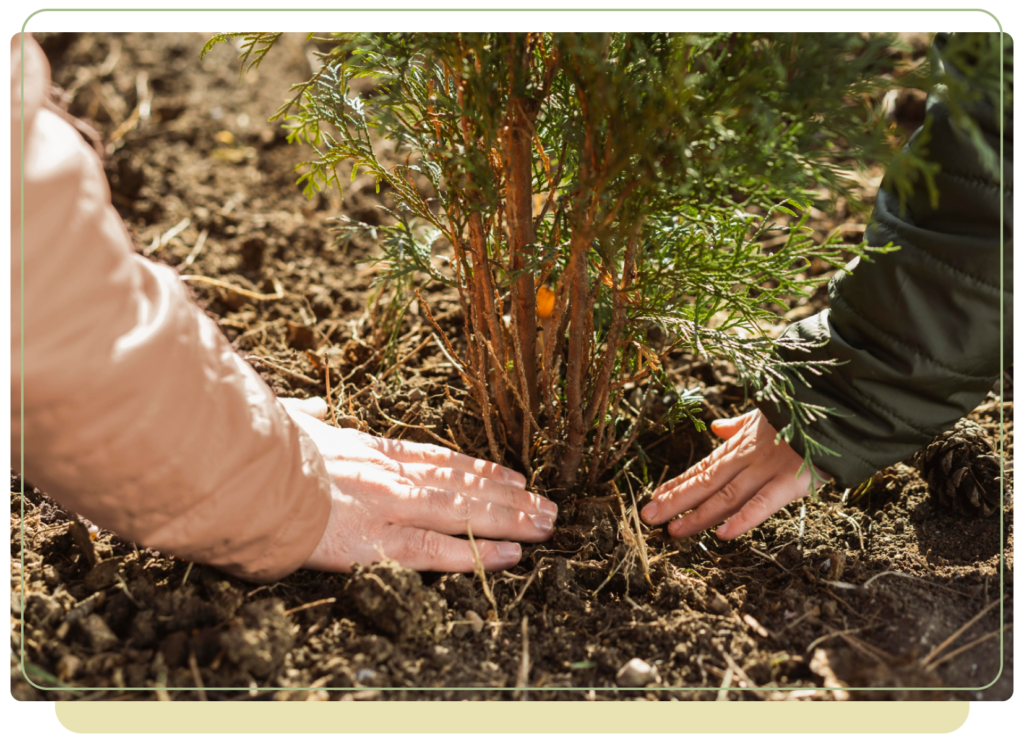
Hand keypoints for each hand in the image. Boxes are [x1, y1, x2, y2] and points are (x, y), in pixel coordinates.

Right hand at [278, 397, 556, 573]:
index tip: (512, 475)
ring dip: (509, 520)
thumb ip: (307, 417)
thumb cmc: (257, 448)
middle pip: (462, 486)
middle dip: (509, 497)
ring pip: (462, 514)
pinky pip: (436, 550)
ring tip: (547, 524)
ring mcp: (387, 506)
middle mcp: (389, 476)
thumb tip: (314, 408)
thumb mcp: (288, 422)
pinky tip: (511, 556)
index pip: (438, 460)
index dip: (480, 469)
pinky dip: (476, 554)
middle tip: (548, 504)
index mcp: (369, 450)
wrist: (237, 473)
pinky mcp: (375, 541)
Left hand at [640, 409, 829, 539]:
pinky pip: (763, 503)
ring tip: (673, 530)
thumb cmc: (803, 413)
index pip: (703, 468)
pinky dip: (743, 519)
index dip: (678, 484)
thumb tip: (717, 427)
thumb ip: (739, 425)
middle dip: (675, 501)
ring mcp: (768, 469)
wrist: (839, 405)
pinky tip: (722, 535)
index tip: (654, 498)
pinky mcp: (792, 481)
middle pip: (705, 483)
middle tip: (646, 517)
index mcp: (741, 445)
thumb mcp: (766, 416)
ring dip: (697, 515)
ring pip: (726, 495)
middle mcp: (748, 457)